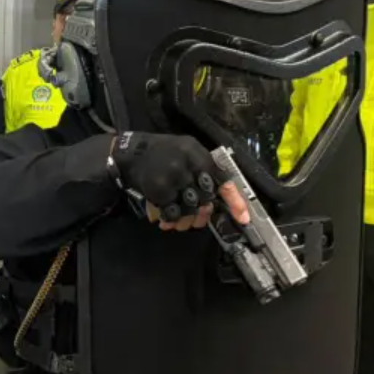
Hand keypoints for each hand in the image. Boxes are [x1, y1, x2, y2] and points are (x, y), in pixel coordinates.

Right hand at [112, 132, 249, 231]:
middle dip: (204, 213)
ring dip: (187, 220)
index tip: (243, 218)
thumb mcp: (187, 150)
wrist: (131, 152)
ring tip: (182, 223)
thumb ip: (203, 169)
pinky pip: (172, 212)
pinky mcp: (159, 190)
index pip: (222, 180)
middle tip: (199, 220)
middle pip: (206, 198)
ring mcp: (173, 177)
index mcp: (198, 154)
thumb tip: (221, 197)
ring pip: (190, 208)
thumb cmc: (163, 152)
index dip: (234, 201)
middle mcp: (188, 165)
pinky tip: (167, 220)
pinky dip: (171, 219)